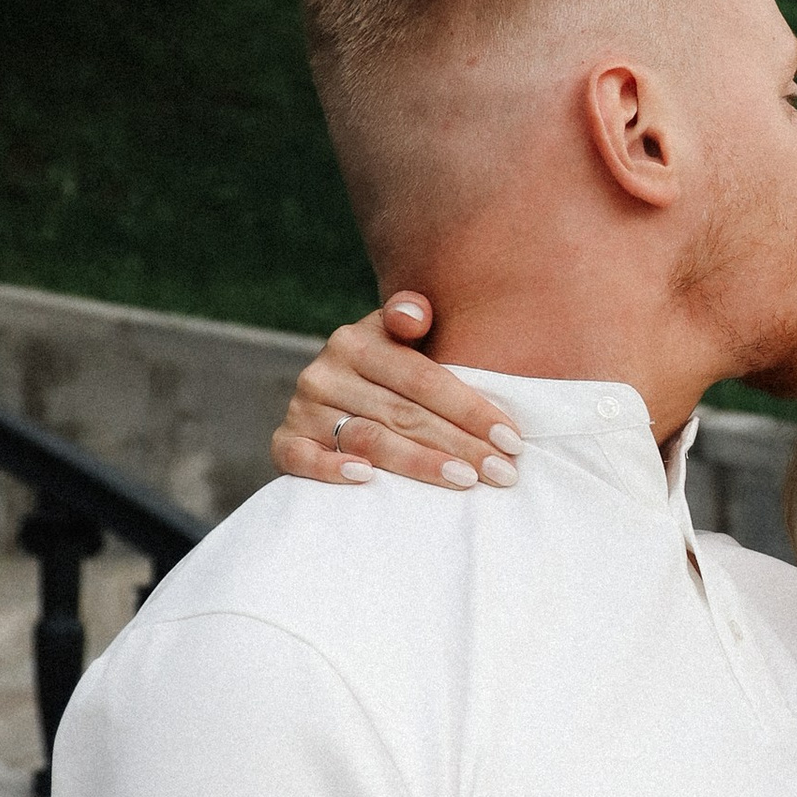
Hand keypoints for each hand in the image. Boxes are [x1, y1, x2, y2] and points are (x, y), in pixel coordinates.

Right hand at [271, 294, 522, 490]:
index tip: (512, 439)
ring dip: (420, 464)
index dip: (470, 410)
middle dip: (460, 445)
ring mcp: (302, 409)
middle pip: (404, 414)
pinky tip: (368, 480)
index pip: (424, 380)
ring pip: (368, 440)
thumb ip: (411, 317)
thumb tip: (414, 314)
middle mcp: (324, 372)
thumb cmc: (389, 372)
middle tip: (502, 472)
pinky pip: (302, 458)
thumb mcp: (400, 337)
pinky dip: (331, 470)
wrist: (334, 393)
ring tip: (466, 482)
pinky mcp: (284, 442)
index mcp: (356, 341)